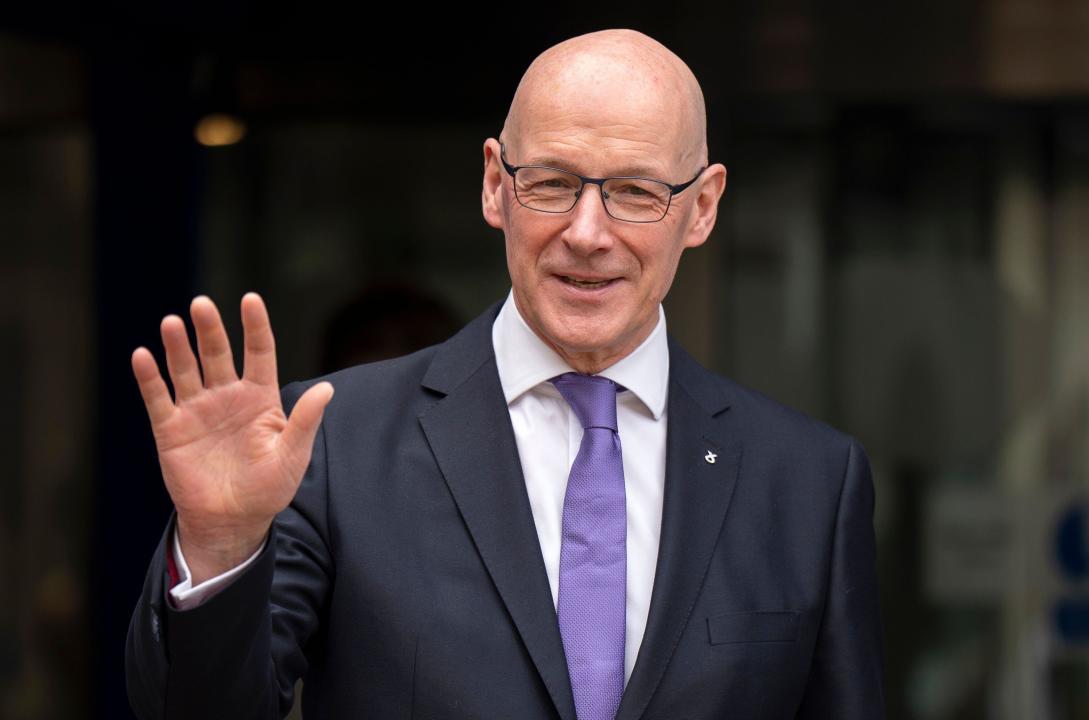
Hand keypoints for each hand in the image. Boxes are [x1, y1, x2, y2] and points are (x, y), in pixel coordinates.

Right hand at [131, 293, 333, 582]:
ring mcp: (198, 410)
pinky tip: (143, 356)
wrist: (233, 522)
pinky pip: (158, 399)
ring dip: (177, 346)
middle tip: (201, 304)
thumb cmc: (269, 488)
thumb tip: (327, 388)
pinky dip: (150, 378)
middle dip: (209, 329)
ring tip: (171, 322)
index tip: (250, 299)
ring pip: (186, 370)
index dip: (255, 326)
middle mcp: (227, 396)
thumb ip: (306, 421)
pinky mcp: (172, 430)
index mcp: (260, 398)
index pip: (259, 352)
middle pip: (218, 354)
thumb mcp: (293, 455)